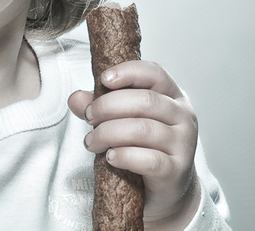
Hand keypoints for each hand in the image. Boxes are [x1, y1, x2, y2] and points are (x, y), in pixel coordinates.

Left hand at [68, 61, 200, 228]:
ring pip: (143, 129)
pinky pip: (149, 159)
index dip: (128, 72)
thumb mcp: (122, 117)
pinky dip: (124, 155)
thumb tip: (75, 98)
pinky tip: (110, 156)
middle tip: (88, 116)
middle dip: (108, 106)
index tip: (103, 79)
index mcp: (171, 95)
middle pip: (145, 100)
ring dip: (108, 133)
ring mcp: (183, 144)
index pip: (154, 73)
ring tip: (92, 141)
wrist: (165, 186)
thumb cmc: (142, 143)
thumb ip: (98, 104)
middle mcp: (182, 116)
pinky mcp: (176, 170)